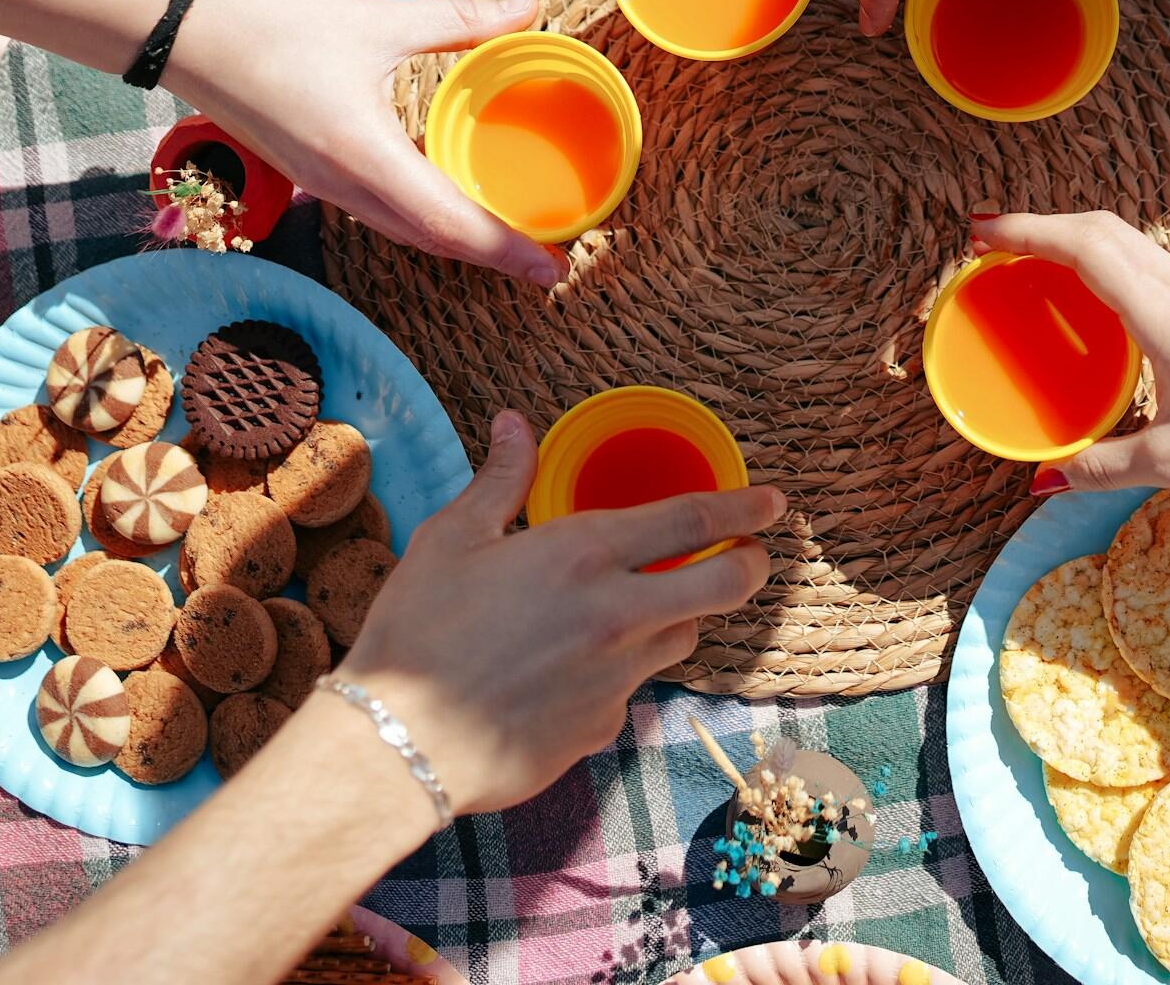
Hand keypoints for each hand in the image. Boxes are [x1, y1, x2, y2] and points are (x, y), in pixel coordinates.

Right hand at [167, 0, 563, 285]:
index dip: (506, 251)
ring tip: (507, 240)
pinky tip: (446, 201)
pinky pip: (379, 211)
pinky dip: (422, 219)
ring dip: (457, 242)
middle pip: (433, 240)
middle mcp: (345, 185)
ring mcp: (323, 185)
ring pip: (404, 231)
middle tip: (545, 262)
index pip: (451, 223)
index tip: (551, 269)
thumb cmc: (271, 21)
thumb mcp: (378, 19)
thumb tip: (528, 10)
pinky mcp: (310, 173)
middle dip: (492, 256)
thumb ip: (460, 22)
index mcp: (366, 155)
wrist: (181, 27)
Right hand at [334, 411, 782, 817]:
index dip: (744, 507)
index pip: (694, 520)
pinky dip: (620, 673)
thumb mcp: (450, 539)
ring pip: (684, 638)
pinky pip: (632, 689)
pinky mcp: (603, 727)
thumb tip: (512, 424)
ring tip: (644, 608)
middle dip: (749, 564)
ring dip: (679, 618)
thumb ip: (499, 480)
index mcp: (583, 554)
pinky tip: (573, 671)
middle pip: (725, 585)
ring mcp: (617, 677)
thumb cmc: (416, 632)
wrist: (397, 745)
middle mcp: (617, 614)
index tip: (772, 501)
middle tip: (748, 555)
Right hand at [973, 212, 1169, 502]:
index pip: (1086, 247)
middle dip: (1042, 224)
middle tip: (990, 242)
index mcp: (1166, 316)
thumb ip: (1100, 466)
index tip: (980, 232)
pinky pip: (1149, 266)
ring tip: (1030, 262)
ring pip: (1129, 242)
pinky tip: (1092, 296)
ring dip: (1076, 239)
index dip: (1027, 230)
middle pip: (1104, 229)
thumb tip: (1042, 480)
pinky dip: (1106, 263)